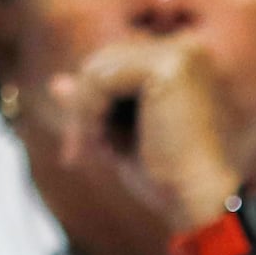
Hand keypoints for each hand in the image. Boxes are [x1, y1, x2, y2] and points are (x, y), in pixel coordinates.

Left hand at [43, 37, 243, 233]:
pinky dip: (88, 113)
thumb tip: (56, 83)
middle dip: (82, 106)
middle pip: (105, 60)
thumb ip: (94, 107)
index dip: (91, 101)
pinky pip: (102, 80)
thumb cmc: (170, 180)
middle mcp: (188, 50)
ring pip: (99, 69)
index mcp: (187, 62)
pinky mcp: (167, 67)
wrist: (199, 205)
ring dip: (82, 113)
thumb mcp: (122, 137)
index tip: (78, 148)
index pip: (118, 63)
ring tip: (86, 151)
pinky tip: (96, 143)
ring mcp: (180, 54)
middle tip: (74, 153)